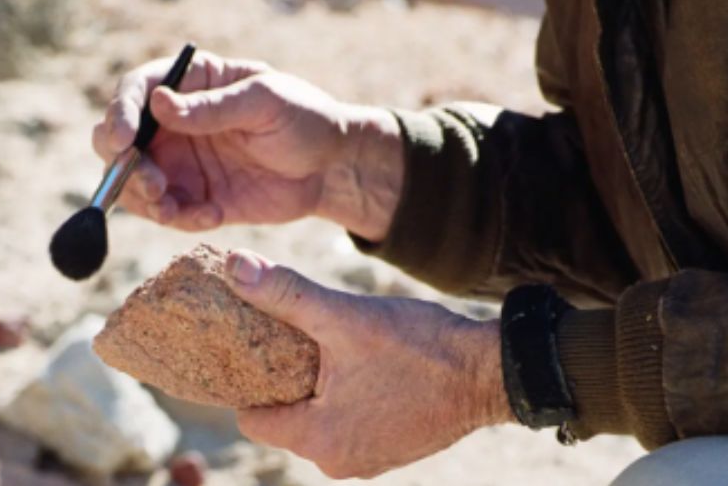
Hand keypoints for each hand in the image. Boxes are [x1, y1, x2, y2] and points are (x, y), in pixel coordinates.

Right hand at [91, 52, 402, 236]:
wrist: (331, 167)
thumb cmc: (303, 117)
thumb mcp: (265, 102)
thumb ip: (214, 107)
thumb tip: (158, 104)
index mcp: (189, 84)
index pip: (135, 90)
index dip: (120, 113)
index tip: (123, 140)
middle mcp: (173, 123)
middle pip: (115, 138)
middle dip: (122, 164)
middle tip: (153, 183)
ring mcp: (179, 162)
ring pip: (131, 182)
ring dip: (143, 199)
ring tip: (177, 210)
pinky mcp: (191, 198)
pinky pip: (164, 212)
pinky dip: (177, 218)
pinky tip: (212, 215)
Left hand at [225, 249, 512, 478]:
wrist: (492, 372)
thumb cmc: (420, 348)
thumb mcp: (344, 316)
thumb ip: (285, 294)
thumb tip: (236, 268)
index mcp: (318, 439)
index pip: (252, 417)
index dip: (247, 378)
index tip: (252, 343)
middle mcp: (338, 461)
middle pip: (284, 418)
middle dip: (282, 379)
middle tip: (285, 336)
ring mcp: (368, 459)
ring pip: (317, 420)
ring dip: (316, 387)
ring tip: (322, 346)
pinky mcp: (392, 448)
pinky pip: (348, 423)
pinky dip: (344, 397)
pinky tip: (354, 363)